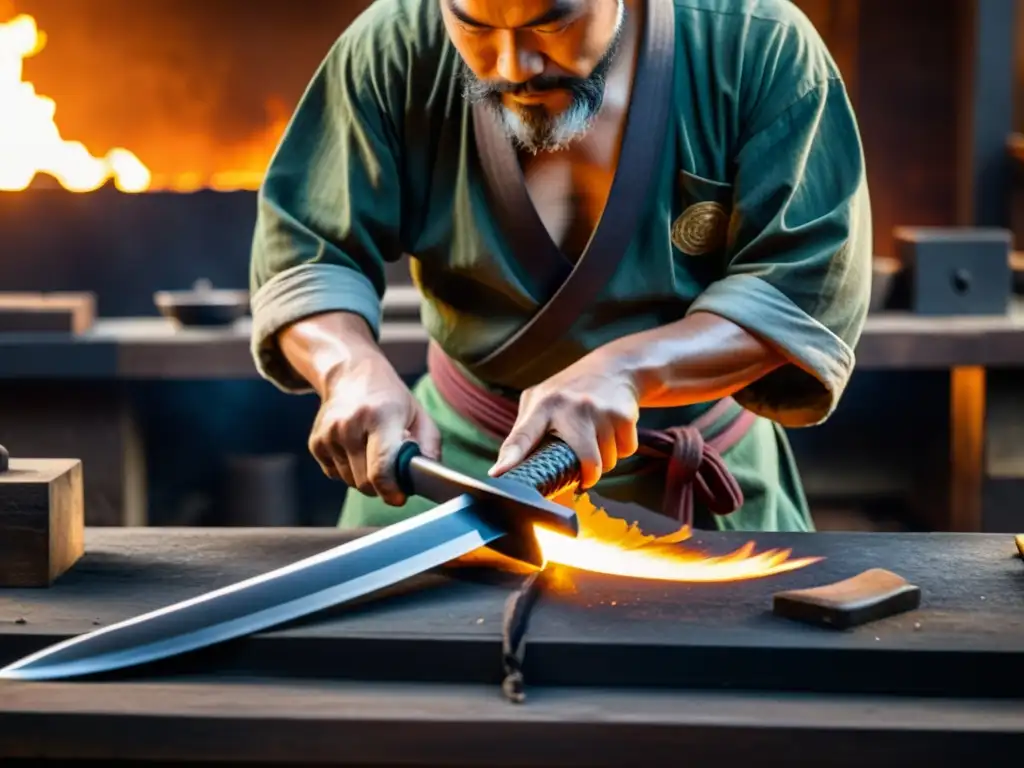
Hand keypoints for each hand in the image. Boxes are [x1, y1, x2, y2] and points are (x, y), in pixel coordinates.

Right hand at [309, 352, 440, 504]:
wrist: (351, 374)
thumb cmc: (390, 398)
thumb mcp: (418, 414)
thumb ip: (429, 447)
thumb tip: (427, 479)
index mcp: (380, 416)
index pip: (380, 467)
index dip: (390, 490)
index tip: (398, 498)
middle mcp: (350, 424)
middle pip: (364, 481)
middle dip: (381, 484)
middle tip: (391, 469)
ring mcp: (329, 433)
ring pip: (350, 481)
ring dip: (364, 476)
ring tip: (372, 451)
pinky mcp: (315, 442)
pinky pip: (334, 474)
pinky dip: (348, 469)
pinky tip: (355, 447)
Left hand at [488, 352, 639, 487]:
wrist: (615, 367)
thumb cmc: (569, 392)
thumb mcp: (541, 401)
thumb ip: (525, 432)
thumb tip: (504, 470)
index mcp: (542, 405)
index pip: (522, 436)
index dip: (511, 457)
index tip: (499, 475)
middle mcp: (570, 406)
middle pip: (585, 462)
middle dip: (589, 475)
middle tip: (585, 473)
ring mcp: (599, 410)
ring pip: (607, 461)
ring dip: (605, 459)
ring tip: (598, 438)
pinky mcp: (623, 414)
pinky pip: (625, 451)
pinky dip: (622, 448)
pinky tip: (613, 429)